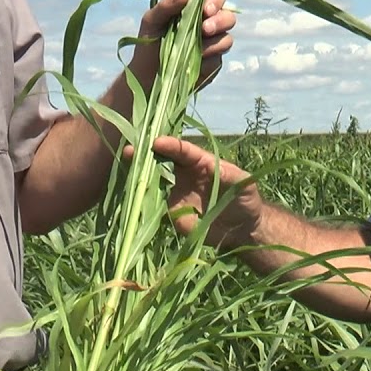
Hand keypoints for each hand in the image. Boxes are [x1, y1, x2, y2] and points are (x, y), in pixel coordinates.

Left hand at [133, 0, 235, 90]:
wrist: (147, 76)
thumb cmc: (148, 44)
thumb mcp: (151, 21)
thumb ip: (166, 6)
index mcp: (194, 8)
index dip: (214, 0)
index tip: (205, 9)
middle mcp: (207, 23)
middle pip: (228, 15)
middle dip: (220, 20)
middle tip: (205, 29)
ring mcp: (212, 42)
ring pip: (228, 36)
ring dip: (217, 38)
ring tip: (201, 45)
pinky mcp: (214, 60)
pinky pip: (221, 54)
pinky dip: (211, 54)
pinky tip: (199, 57)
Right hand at [133, 136, 264, 248]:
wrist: (243, 228)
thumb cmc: (246, 199)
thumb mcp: (244, 183)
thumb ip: (231, 176)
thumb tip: (218, 170)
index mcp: (200, 162)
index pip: (183, 151)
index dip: (170, 145)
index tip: (157, 142)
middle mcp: (183, 176)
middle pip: (160, 161)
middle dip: (144, 154)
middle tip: (128, 149)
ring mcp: (175, 194)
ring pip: (153, 182)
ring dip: (138, 176)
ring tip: (123, 170)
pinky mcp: (172, 215)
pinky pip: (154, 207)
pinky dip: (141, 201)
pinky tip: (129, 196)